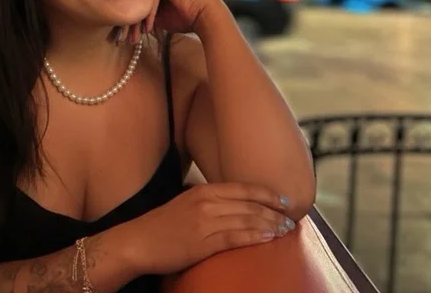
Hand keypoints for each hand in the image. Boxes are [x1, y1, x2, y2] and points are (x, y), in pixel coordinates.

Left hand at [114, 0, 222, 44]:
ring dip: (134, 21)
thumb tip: (122, 24)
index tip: (120, 39)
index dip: (126, 21)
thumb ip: (142, 15)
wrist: (206, 16)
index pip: (133, 1)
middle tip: (121, 39)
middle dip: (126, 22)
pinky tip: (148, 28)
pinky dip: (149, 13)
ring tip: (131, 38)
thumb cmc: (184, 19)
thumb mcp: (157, 18)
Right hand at [115, 182, 296, 276]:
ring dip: (270, 224)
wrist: (138, 241)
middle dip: (274, 210)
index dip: (267, 194)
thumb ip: (209, 202)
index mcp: (203, 190)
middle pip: (249, 204)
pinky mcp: (202, 242)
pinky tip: (269, 238)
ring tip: (286, 229)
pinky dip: (255, 236)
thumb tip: (232, 206)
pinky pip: (235, 237)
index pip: (243, 188)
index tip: (284, 200)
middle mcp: (206, 201)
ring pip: (246, 219)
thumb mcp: (187, 204)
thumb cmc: (162, 225)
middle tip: (292, 217)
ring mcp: (205, 222)